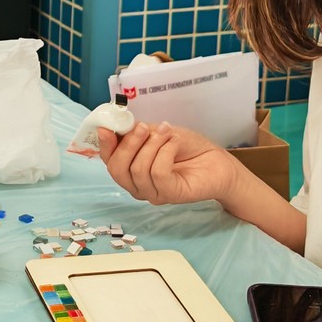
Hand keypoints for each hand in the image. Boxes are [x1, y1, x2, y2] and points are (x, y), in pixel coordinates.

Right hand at [98, 122, 242, 206]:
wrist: (217, 161)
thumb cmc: (187, 148)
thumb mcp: (158, 133)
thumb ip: (136, 132)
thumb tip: (113, 126)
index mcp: (130, 168)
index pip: (109, 160)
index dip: (104, 145)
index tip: (107, 128)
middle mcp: (137, 184)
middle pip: (117, 169)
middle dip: (128, 144)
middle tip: (145, 127)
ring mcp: (153, 193)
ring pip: (138, 169)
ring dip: (153, 144)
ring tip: (168, 132)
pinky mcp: (170, 195)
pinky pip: (158, 173)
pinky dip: (165, 152)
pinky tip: (175, 143)